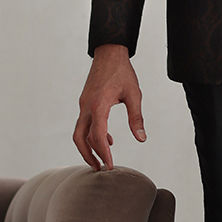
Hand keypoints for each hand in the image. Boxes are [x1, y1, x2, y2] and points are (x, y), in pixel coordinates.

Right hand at [73, 45, 145, 171]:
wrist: (109, 53)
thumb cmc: (122, 72)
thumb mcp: (134, 95)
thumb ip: (136, 118)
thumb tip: (141, 138)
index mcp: (98, 105)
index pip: (97, 135)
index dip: (103, 153)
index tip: (110, 165)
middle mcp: (86, 106)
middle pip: (80, 138)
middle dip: (88, 155)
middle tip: (100, 169)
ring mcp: (83, 104)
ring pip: (80, 132)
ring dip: (89, 147)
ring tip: (102, 159)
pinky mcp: (85, 102)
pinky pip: (85, 123)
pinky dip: (92, 134)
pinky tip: (108, 139)